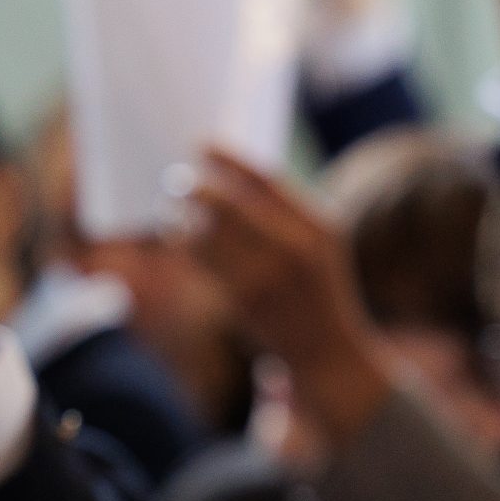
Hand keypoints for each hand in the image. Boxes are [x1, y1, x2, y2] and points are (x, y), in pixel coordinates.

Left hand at [183, 146, 391, 448]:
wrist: (329, 355)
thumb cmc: (317, 289)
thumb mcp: (318, 244)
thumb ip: (285, 211)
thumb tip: (230, 175)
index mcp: (319, 226)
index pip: (267, 180)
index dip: (230, 159)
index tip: (202, 146)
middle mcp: (297, 248)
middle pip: (233, 203)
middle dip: (199, 188)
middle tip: (176, 179)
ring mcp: (271, 276)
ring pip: (212, 234)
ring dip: (184, 217)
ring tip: (170, 208)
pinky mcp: (246, 301)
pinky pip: (206, 263)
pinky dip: (186, 244)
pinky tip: (178, 235)